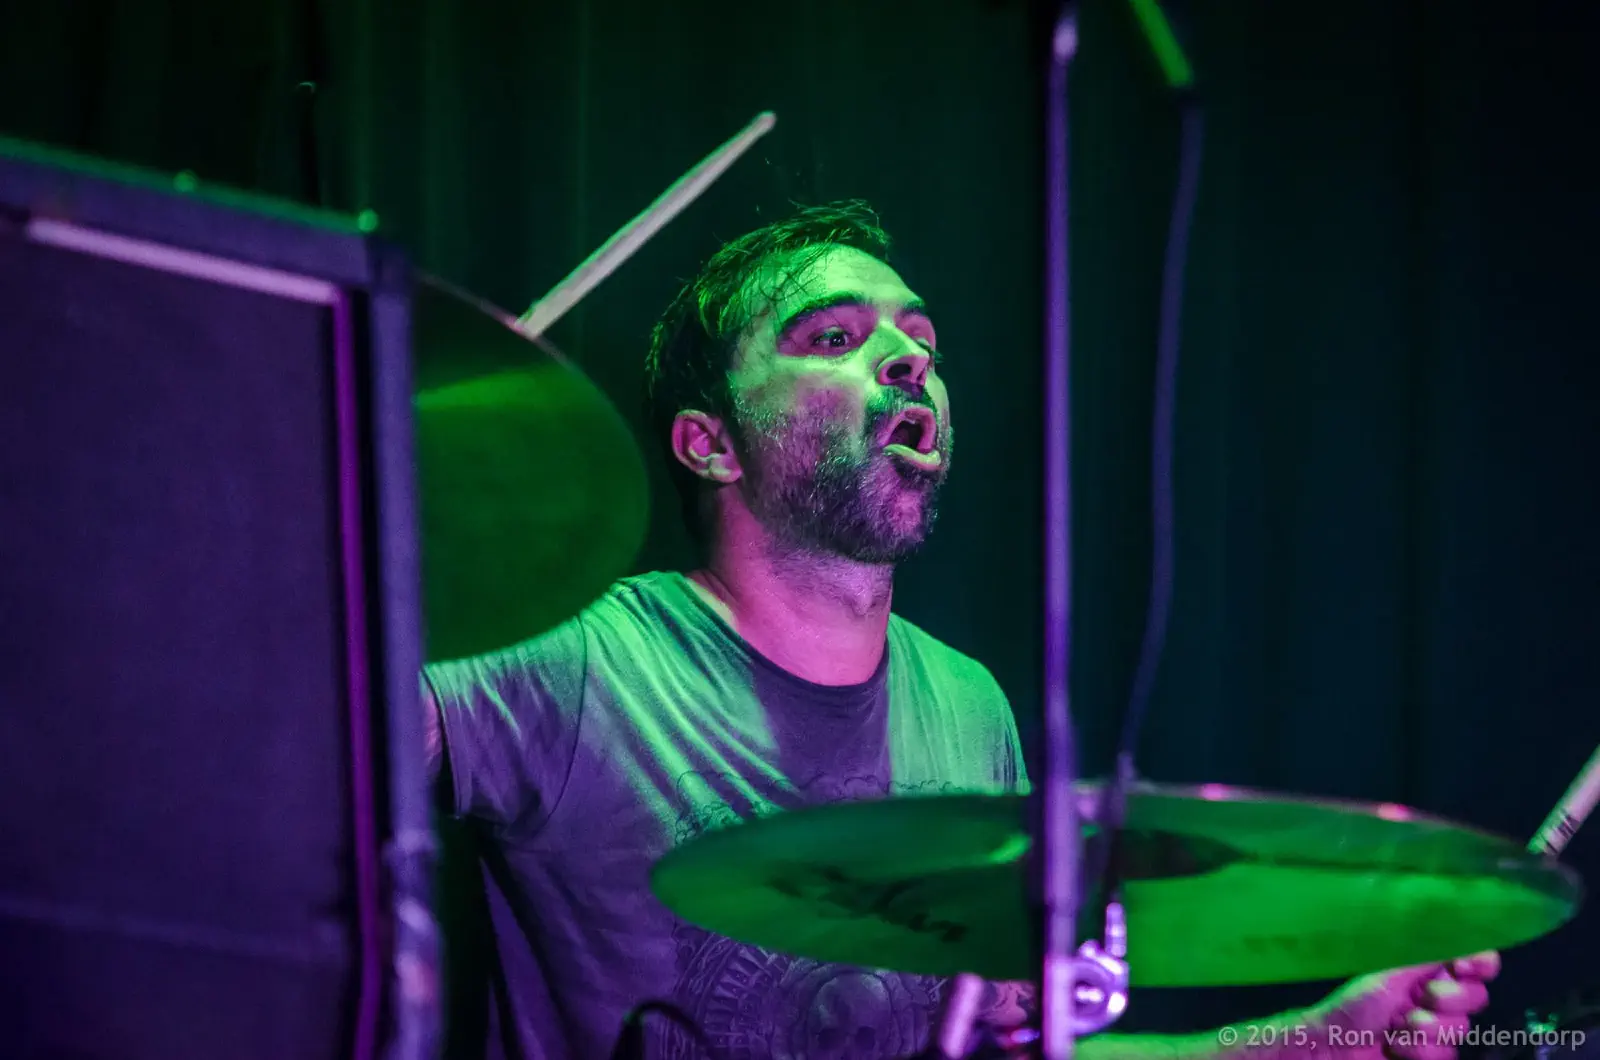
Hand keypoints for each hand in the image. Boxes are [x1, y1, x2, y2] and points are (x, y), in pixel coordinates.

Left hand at [1300, 952, 1500, 1059]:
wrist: (1336, 1045)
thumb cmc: (1356, 1004)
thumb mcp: (1389, 975)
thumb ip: (1426, 959)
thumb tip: (1459, 939)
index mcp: (1430, 972)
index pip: (1475, 962)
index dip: (1480, 963)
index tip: (1461, 967)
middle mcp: (1441, 998)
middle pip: (1477, 996)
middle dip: (1448, 999)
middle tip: (1422, 999)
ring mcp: (1440, 1029)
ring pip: (1461, 1029)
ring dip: (1424, 1029)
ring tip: (1395, 1028)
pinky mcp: (1435, 1055)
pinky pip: (1447, 1054)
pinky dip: (1418, 1050)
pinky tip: (1396, 1047)